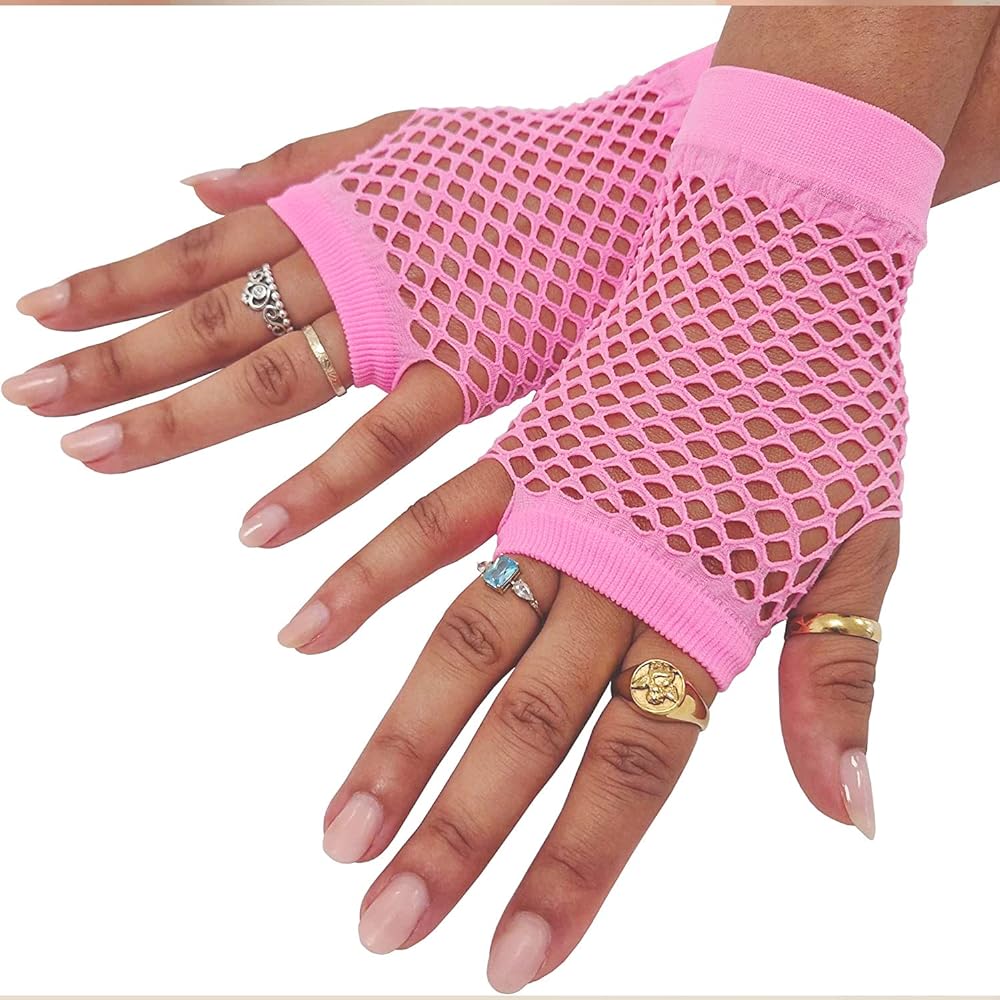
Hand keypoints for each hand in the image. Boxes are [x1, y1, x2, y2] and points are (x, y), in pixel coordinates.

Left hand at [3, 52, 707, 552]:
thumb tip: (190, 182)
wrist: (632, 176)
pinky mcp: (468, 373)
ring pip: (268, 378)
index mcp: (327, 208)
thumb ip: (294, 163)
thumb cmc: (516, 163)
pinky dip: (318, 485)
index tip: (36, 314)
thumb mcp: (396, 137)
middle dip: (113, 359)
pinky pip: (380, 439)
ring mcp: (402, 321)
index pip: (196, 253)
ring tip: (92, 458)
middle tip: (27, 397)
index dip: (112, 284)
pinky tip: (252, 533)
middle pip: (207, 319)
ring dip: (177, 421)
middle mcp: (346, 264)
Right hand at [305, 456, 890, 991]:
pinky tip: (301, 633)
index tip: (508, 959)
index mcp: (708, 607)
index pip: (636, 767)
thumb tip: (850, 815)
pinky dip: (367, 575)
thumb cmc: (828, 405)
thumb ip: (837, 676)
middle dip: (463, 831)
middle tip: (386, 926)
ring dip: (400, 738)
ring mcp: (562, 506)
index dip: (574, 868)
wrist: (780, 254)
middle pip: (533, 723)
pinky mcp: (527, 447)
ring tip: (339, 826)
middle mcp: (620, 571)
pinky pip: (435, 518)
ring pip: (467, 639)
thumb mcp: (864, 541)